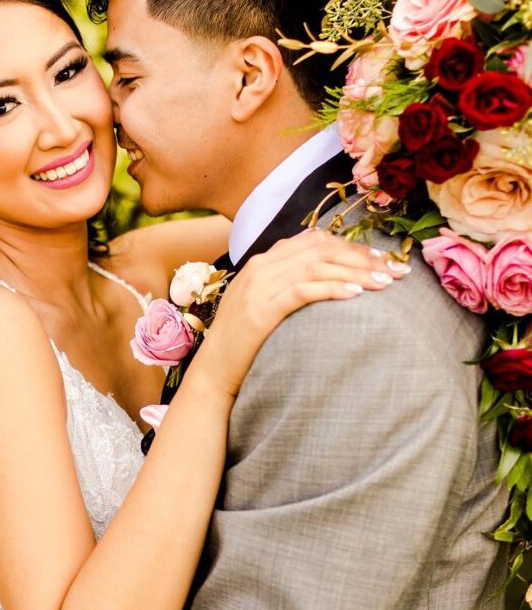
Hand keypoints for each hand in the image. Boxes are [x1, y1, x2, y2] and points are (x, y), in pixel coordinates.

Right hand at [196, 230, 409, 396]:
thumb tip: (328, 278)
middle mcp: (259, 267)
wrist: (214, 370)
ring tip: (385, 283)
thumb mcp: (263, 302)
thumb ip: (287, 284)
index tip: (382, 259)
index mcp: (261, 261)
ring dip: (355, 271)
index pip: (314, 239)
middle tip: (395, 271)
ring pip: (315, 266)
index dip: (352, 245)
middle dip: (363, 257)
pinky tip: (355, 294)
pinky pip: (302, 291)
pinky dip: (331, 288)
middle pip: (320, 249)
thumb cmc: (244, 341)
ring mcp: (258, 288)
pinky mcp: (260, 311)